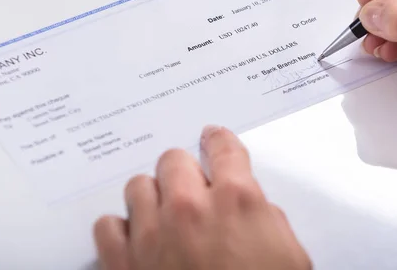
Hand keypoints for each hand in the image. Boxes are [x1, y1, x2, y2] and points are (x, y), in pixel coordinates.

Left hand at [93, 125, 311, 269]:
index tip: (211, 139)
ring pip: (137, 186)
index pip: (222, 146)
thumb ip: (266, 217)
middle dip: (183, 171)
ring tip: (162, 217)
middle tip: (190, 188)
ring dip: (151, 198)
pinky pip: (107, 225)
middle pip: (172, 160)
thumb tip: (247, 204)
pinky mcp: (123, 263)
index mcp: (237, 199)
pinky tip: (135, 241)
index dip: (217, 141)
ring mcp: (152, 233)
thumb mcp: (289, 255)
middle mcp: (190, 207)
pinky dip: (119, 230)